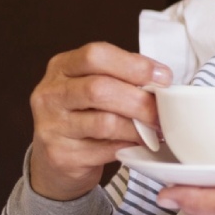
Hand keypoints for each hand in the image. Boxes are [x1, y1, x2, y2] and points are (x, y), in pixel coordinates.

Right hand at [29, 42, 171, 200]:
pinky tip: (139, 145)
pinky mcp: (60, 156)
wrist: (56, 160)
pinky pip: (105, 150)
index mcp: (62, 67)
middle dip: (140, 101)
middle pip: (100, 89)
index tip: (163, 78)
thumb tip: (161, 80)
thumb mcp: (95, 86)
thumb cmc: (84, 115)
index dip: (135, 65)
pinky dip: (129, 146)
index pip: (96, 55)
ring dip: (138, 127)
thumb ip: (122, 78)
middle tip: (162, 112)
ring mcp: (51, 126)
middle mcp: (50, 94)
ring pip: (105, 122)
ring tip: (155, 131)